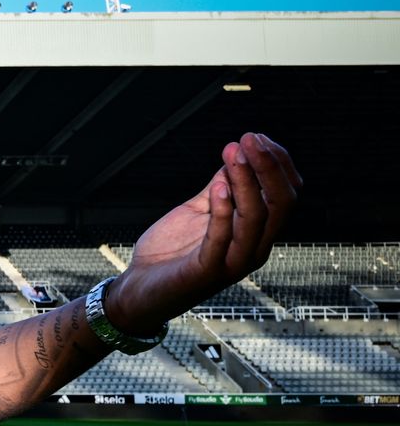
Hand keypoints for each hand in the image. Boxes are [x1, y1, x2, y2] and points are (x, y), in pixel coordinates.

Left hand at [106, 132, 302, 335]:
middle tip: (249, 138)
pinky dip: (223, 211)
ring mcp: (233, 263)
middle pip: (280, 203)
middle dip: (268, 166)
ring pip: (257, 218)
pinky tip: (218, 185)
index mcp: (256, 233)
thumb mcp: (198, 211)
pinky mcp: (207, 273)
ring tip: (233, 152)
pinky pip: (222, 240)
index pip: (285, 194)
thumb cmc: (170, 252)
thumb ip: (219, 187)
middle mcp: (254, 248)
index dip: (277, 163)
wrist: (140, 289)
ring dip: (247, 181)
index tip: (256, 137)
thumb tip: (236, 155)